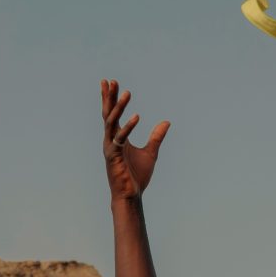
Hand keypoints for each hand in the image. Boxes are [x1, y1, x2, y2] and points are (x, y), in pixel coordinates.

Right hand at [101, 79, 170, 201]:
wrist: (132, 196)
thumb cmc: (137, 176)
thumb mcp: (151, 152)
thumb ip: (157, 137)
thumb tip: (167, 122)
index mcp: (117, 138)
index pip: (112, 114)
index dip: (111, 98)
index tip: (110, 82)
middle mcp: (110, 140)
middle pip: (108, 114)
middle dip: (108, 97)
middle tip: (110, 80)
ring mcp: (110, 148)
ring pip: (111, 123)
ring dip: (118, 107)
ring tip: (127, 92)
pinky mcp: (114, 157)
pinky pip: (120, 138)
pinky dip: (128, 127)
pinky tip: (137, 116)